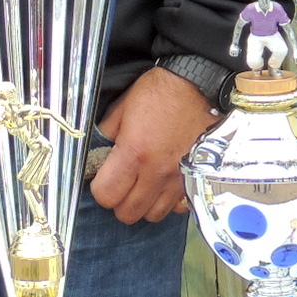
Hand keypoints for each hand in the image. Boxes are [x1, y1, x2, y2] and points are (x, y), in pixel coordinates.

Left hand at [91, 67, 217, 223]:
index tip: (103, 178)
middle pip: (128, 212)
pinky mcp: (196, 175)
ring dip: (144, 204)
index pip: (106, 195)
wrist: (198, 83)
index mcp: (134, 152)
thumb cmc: (159, 92)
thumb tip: (98, 153)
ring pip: (154, 214)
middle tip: (122, 184)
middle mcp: (157, 170)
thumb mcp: (122, 107)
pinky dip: (169, 202)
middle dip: (120, 201)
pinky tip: (164, 186)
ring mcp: (179, 176)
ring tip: (143, 186)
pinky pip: (179, 206)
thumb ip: (105, 134)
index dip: (100, 189)